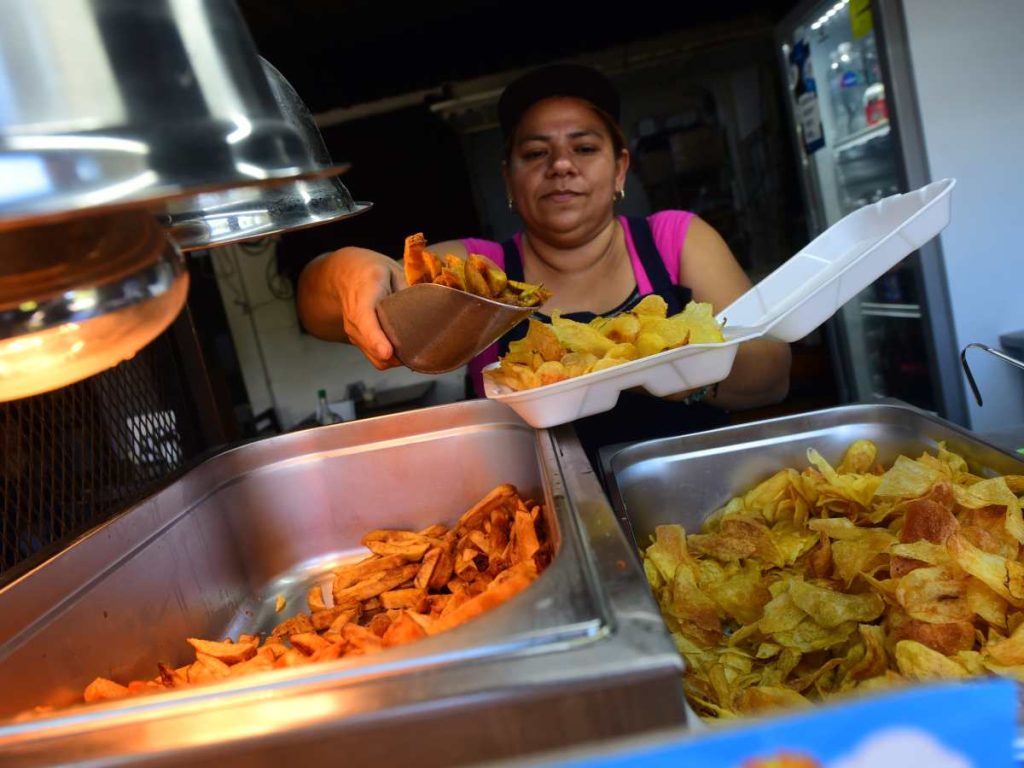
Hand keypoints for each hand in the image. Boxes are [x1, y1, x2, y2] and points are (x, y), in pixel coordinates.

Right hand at [299, 247, 406, 369]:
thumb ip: (405, 291)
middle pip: (372, 348)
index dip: (376, 339)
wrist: (346, 275)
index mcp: (363, 296)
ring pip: (376, 358)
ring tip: (413, 350)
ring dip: (395, 360)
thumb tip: (426, 310)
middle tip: (418, 352)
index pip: (365, 321)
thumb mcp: (392, 271)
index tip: (387, 352)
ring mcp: (354, 333)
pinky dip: (391, 360)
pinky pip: (376, 359)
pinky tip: (404, 350)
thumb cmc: (372, 272)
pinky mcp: (359, 342)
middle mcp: (353, 319)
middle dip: (394, 357)